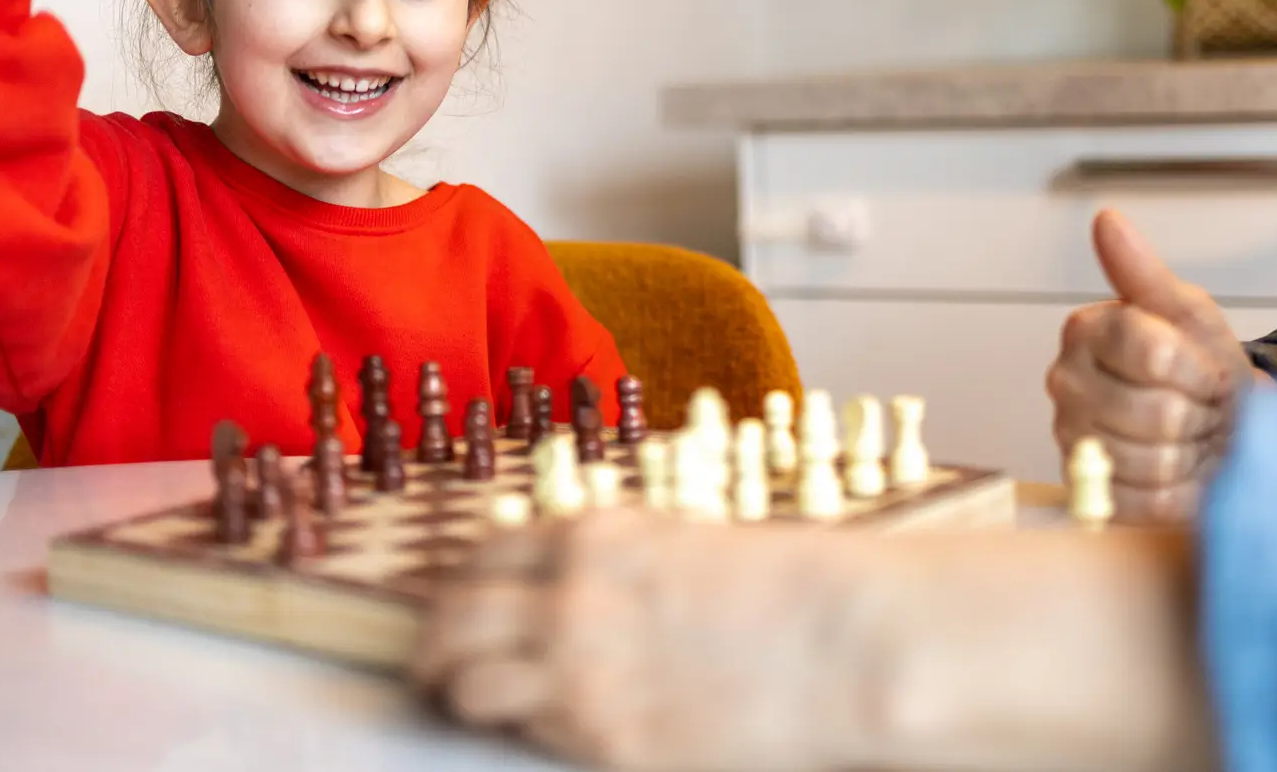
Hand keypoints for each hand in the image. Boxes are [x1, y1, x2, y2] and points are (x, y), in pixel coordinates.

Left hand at [413, 510, 873, 770]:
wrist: (845, 643)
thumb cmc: (788, 589)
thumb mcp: (683, 545)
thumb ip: (615, 564)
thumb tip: (564, 587)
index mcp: (594, 538)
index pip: (485, 555)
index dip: (462, 583)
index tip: (458, 602)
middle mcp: (570, 598)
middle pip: (455, 616)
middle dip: (435, 640)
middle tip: (431, 663)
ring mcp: (581, 671)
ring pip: (467, 680)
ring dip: (457, 689)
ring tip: (459, 701)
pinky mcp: (605, 739)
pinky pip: (527, 733)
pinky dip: (519, 727)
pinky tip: (531, 726)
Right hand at [1046, 210, 1256, 523]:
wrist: (1219, 430)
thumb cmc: (1203, 370)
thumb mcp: (1190, 315)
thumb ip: (1145, 273)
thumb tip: (1106, 219)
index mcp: (1085, 330)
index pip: (1151, 354)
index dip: (1198, 370)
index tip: (1209, 370)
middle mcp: (1064, 382)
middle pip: (1156, 413)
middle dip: (1200, 415)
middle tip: (1203, 408)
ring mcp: (1071, 439)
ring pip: (1153, 460)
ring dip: (1192, 454)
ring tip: (1192, 438)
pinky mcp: (1087, 490)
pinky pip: (1145, 500)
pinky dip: (1178, 492)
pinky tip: (1179, 471)